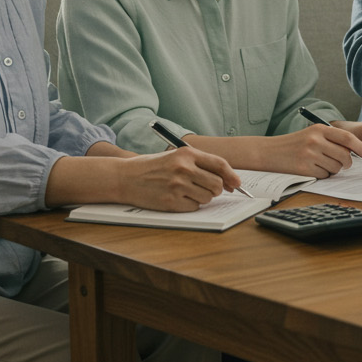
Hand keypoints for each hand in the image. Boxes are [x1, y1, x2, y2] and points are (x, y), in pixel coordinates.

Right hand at [118, 146, 241, 211]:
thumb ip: (199, 164)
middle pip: (217, 184)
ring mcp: (177, 186)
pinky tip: (177, 198)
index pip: (219, 164)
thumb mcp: (175, 157)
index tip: (237, 183)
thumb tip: (226, 180)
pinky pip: (194, 207)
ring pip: (207, 198)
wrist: (124, 177)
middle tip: (207, 189)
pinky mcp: (171, 201)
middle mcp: (183, 169)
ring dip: (202, 197)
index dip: (232, 175)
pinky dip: (190, 205)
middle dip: (216, 189)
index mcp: (186, 154)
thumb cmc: (152, 167)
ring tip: (186, 191)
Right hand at [258, 123, 361, 178]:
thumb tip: (355, 150)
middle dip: (347, 163)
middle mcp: (315, 140)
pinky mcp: (304, 168)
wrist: (269, 152)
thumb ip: (331, 139)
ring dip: (333, 169)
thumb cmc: (294, 144)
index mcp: (319, 129)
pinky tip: (312, 169)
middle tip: (345, 164)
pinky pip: (324, 175)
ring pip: (336, 167)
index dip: (359, 146)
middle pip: (344, 155)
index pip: (346, 137)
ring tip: (321, 164)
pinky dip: (322, 175)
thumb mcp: (311, 134)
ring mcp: (309, 154)